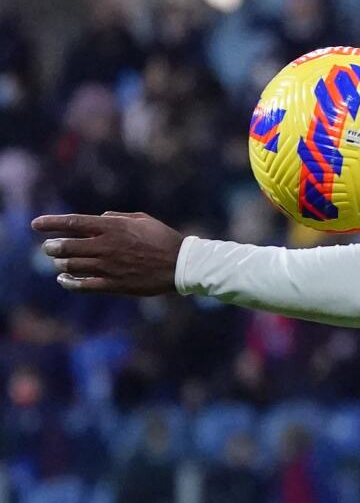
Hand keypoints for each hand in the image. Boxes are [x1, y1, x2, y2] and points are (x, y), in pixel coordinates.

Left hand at [31, 211, 183, 295]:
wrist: (181, 265)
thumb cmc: (164, 239)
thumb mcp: (143, 220)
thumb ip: (118, 217)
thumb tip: (99, 218)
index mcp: (113, 228)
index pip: (73, 223)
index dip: (51, 223)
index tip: (35, 224)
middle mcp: (106, 246)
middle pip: (66, 246)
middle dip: (51, 247)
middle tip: (49, 247)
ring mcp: (108, 266)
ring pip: (70, 265)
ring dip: (60, 264)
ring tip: (60, 263)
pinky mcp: (113, 284)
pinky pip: (82, 285)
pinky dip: (68, 282)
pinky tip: (63, 280)